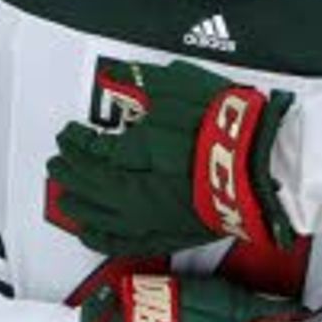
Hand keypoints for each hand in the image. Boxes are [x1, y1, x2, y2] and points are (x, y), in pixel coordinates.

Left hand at [45, 60, 297, 255]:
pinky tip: (90, 235)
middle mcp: (136, 192)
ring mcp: (153, 218)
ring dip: (79, 206)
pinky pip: (124, 242)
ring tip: (65, 199)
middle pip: (90, 185)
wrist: (264, 163)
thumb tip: (120, 79)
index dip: (76, 142)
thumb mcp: (180, 87)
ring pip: (101, 217)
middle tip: (57, 165)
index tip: (68, 135)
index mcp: (134, 155)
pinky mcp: (172, 234)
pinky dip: (102, 238)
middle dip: (70, 173)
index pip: (92, 151)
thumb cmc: (227, 127)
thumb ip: (143, 83)